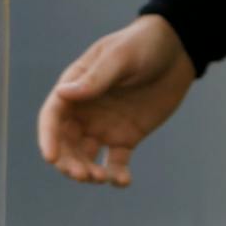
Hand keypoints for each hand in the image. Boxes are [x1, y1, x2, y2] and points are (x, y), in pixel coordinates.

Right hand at [37, 15, 195, 185]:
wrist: (177, 49)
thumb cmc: (143, 44)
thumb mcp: (120, 57)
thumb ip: (96, 78)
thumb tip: (62, 94)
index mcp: (75, 85)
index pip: (53, 116)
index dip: (48, 137)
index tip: (51, 157)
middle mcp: (84, 110)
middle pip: (66, 143)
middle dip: (69, 162)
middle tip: (83, 175)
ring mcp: (104, 125)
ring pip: (86, 157)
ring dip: (88, 172)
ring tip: (102, 178)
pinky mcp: (126, 137)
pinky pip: (116, 162)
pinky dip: (116, 175)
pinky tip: (124, 181)